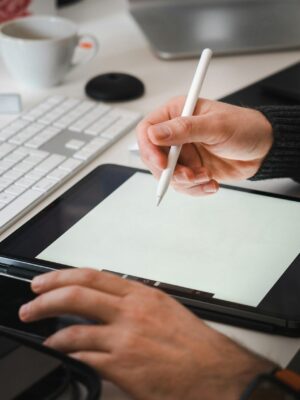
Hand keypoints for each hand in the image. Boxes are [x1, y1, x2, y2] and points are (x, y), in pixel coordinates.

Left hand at [19, 268, 273, 399]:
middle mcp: (130, 312)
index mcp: (141, 294)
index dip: (62, 276)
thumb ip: (134, 302)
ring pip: (74, 329)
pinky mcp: (122, 367)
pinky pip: (84, 358)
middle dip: (46, 298)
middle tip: (32, 304)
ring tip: (45, 335)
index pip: (92, 276)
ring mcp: (125, 339)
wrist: (215, 371)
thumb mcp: (164, 308)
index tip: (45, 281)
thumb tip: (109, 303)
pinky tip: (65, 356)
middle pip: (77, 295)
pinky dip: (69, 356)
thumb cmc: (194, 342)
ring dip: (52, 333)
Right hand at [137, 97, 272, 195]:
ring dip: (186, 182)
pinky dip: (196, 189)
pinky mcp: (192, 170)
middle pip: (154, 158)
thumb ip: (185, 129)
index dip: (150, 149)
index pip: (148, 131)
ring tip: (206, 176)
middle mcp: (177, 135)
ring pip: (167, 175)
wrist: (264, 149)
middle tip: (190, 175)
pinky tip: (212, 183)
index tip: (163, 163)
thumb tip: (155, 134)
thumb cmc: (245, 128)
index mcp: (178, 114)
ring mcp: (184, 154)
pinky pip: (183, 186)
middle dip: (171, 171)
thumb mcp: (216, 126)